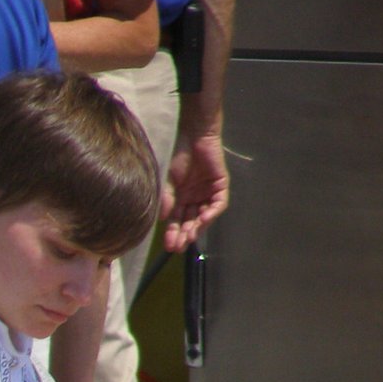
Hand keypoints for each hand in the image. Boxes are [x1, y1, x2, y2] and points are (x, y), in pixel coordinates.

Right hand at [159, 133, 230, 252]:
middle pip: (190, 221)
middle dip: (184, 235)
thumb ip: (166, 199)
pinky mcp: (220, 186)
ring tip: (189, 238)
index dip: (173, 233)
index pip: (176, 220)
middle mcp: (194, 198)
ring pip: (204, 216)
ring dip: (197, 227)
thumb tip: (162, 219)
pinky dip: (212, 213)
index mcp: (179, 198)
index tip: (168, 247)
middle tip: (178, 247)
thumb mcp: (167, 180)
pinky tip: (203, 220)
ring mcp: (208, 193)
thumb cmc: (177, 154)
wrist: (193, 134)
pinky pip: (218, 204)